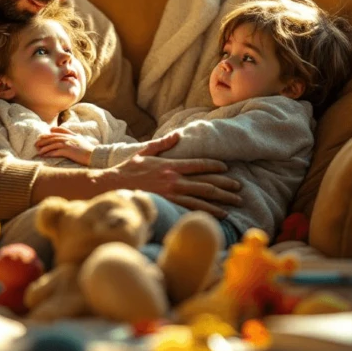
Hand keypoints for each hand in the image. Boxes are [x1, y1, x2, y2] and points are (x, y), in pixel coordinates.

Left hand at [36, 127, 95, 165]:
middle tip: (36, 143)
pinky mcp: (68, 151)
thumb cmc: (89, 151)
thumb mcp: (82, 141)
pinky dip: (49, 153)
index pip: (60, 131)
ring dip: (45, 147)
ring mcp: (69, 144)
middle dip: (44, 140)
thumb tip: (68, 138)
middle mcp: (70, 138)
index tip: (43, 135)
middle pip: (54, 137)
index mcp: (73, 135)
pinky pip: (56, 151)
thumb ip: (75, 137)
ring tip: (38, 151)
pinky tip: (44, 156)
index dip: (50, 133)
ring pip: (53, 144)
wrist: (95, 156)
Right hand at [103, 133, 241, 218]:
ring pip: (203, 198)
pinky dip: (207, 213)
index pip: (199, 164)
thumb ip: (163, 144)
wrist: (112, 187)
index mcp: (170, 165)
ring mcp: (172, 195)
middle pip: (206, 183)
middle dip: (225, 186)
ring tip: (235, 204)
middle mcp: (174, 180)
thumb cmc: (128, 170)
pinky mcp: (168, 207)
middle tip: (239, 189)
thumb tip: (178, 134)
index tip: (227, 168)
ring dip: (222, 201)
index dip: (215, 166)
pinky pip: (192, 210)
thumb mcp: (145, 152)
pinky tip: (219, 216)